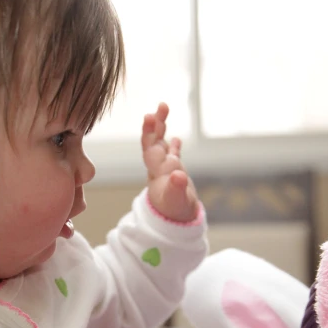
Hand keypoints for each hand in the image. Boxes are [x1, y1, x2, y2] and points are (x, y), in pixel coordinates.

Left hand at [142, 102, 199, 222]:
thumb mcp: (177, 201)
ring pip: (163, 144)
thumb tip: (178, 174)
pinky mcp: (175, 174)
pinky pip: (174, 156)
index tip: (149, 117)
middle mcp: (160, 167)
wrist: (175, 222)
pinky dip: (175, 147)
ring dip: (162, 127)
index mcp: (158, 171)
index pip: (150, 148)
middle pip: (154, 141)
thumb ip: (177, 188)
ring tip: (163, 108)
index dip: (148, 132)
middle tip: (161, 106)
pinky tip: (177, 139)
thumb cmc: (174, 212)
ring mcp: (167, 170)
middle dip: (156, 124)